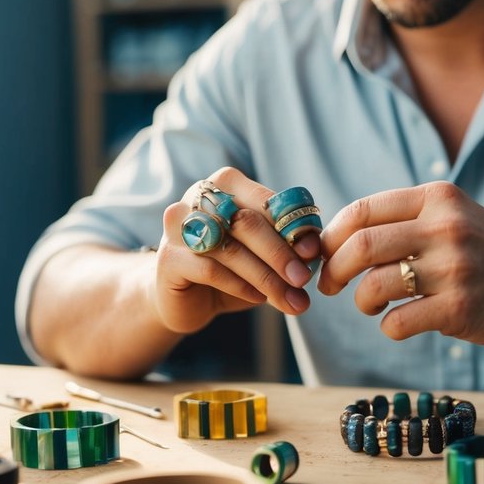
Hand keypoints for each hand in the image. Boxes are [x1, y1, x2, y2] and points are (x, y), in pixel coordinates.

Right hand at [154, 167, 320, 333]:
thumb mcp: (263, 255)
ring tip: (290, 300)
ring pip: (232, 249)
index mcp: (226, 183)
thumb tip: (312, 251)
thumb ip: (286, 247)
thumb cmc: (231, 270)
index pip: (266, 200)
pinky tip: (257, 298)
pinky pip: (211, 270)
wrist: (186, 299)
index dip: (293, 225)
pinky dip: (240, 286)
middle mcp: (198, 196)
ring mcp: (179, 226)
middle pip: (248, 222)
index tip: (314, 252)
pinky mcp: (169, 257)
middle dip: (281, 254)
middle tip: (304, 279)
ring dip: (267, 277)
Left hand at [318, 182, 483, 344]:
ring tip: (370, 305)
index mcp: (437, 200)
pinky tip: (398, 322)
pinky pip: (398, 322)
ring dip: (361, 301)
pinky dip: (388, 327)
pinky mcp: (460, 308)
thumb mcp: (451, 215)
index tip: (323, 255)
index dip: (331, 237)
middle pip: (360, 247)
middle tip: (330, 286)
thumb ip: (402, 220)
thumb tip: (335, 239)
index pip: (362, 211)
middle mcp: (445, 229)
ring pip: (374, 286)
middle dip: (333, 271)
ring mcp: (454, 269)